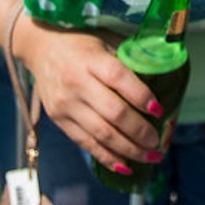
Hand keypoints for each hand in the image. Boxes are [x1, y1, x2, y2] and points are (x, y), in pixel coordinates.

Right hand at [15, 18, 163, 175]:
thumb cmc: (79, 42)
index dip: (141, 96)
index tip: (159, 110)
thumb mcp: (104, 39)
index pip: (119, 78)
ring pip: (101, 134)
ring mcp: (66, 104)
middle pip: (113, 113)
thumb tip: (163, 70)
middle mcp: (76, 83)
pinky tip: (126, 165)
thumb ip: (129, 56)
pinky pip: (86, 143)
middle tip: (158, 142)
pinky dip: (107, 157)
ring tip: (150, 157)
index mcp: (90, 59)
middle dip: (140, 131)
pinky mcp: (59, 120)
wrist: (40, 47)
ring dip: (129, 150)